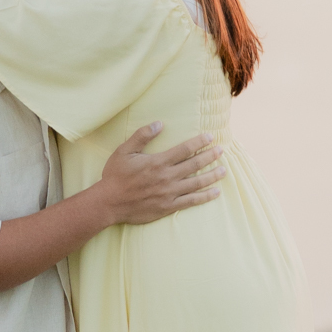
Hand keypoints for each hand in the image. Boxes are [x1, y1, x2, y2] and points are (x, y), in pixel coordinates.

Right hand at [98, 123, 224, 225]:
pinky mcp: (168, 207)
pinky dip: (204, 197)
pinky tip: (215, 192)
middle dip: (210, 156)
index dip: (199, 142)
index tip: (210, 137)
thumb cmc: (115, 176)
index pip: (184, 149)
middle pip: (194, 164)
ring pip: (197, 183)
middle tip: (221, 151)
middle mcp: (167, 177)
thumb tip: (159, 124)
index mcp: (158, 162)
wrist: (108, 203)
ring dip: (212, 176)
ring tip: (224, 170)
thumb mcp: (124, 151)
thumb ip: (142, 136)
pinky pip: (190, 201)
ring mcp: (169, 193)